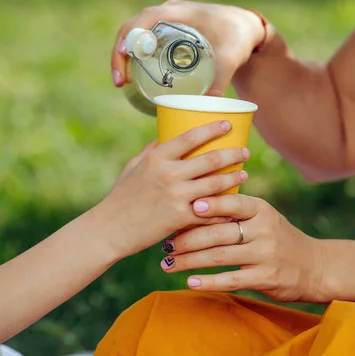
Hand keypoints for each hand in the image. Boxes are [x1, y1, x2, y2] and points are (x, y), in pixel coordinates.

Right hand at [96, 121, 249, 260]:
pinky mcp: (180, 218)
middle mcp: (168, 174)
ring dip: (234, 178)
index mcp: (157, 158)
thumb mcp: (133, 167)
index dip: (213, 129)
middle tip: (245, 152)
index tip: (228, 125)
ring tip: (244, 174)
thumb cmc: (120, 197)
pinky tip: (235, 205)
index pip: (190, 137)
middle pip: (210, 159)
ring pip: (215, 183)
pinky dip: (224, 208)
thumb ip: (151, 151)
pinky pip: (209, 211)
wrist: (110, 230)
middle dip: (232, 154)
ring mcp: (176, 196)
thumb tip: (167, 136)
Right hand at [111, 0, 264, 96]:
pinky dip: (134, 56)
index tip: (124, 59)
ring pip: (135, 34)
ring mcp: (166, 21)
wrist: (246, 29)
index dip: (130, 37)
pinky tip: (132, 76)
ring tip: (122, 82)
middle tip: (120, 81)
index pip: (145, 20)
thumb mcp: (229, 59)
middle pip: (133, 28)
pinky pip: (143, 40)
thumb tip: (208, 107)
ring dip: (124, 55)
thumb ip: (220, 82)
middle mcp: (168, 13)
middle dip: (121, 53)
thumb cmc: (238, 38)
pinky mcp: (167, 32)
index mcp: (179, 13)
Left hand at [159, 194, 325, 302]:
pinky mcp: (266, 278)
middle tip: (166, 243)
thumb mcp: (263, 216)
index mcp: (261, 209)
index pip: (233, 203)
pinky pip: (231, 280)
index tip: (187, 205)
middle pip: (218, 232)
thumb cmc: (277, 237)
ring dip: (190, 260)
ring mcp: (266, 254)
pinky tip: (190, 282)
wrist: (314, 266)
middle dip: (187, 238)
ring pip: (220, 256)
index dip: (210, 204)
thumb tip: (191, 200)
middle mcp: (264, 229)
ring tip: (168, 263)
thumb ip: (235, 210)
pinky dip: (208, 282)